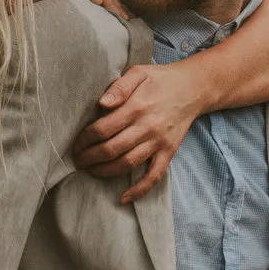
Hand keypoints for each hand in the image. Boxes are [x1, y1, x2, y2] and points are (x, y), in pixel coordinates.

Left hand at [75, 62, 211, 202]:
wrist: (192, 88)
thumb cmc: (160, 79)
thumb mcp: (138, 72)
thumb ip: (119, 87)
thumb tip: (102, 104)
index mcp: (136, 107)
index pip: (102, 129)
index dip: (84, 140)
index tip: (76, 144)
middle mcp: (147, 127)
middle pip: (111, 149)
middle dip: (89, 158)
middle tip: (78, 161)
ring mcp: (158, 142)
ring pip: (127, 164)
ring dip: (105, 172)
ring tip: (91, 172)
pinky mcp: (168, 152)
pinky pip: (154, 176)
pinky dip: (139, 189)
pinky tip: (123, 197)